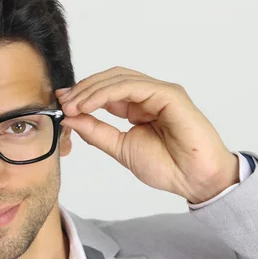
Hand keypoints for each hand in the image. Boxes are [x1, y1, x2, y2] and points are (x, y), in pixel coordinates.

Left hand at [56, 66, 238, 203]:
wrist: (195, 180)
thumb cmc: (168, 167)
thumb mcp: (121, 148)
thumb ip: (97, 132)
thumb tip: (71, 118)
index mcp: (137, 107)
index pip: (106, 91)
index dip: (82, 94)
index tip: (62, 103)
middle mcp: (148, 96)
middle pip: (110, 80)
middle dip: (83, 89)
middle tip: (63, 102)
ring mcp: (160, 92)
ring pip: (119, 79)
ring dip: (91, 90)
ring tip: (72, 105)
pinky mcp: (169, 94)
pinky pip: (132, 87)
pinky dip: (106, 93)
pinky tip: (89, 105)